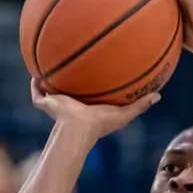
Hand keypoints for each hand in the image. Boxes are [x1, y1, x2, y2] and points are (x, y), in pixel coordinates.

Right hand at [30, 78, 158, 140]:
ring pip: (49, 93)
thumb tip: (159, 95)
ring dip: (48, 82)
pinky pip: (36, 94)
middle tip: (70, 67)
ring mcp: (56, 105)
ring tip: (47, 66)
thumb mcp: (124, 113)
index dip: (90, 87)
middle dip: (67, 82)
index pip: (88, 96)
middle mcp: (71, 106)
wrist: (78, 127)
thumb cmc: (101, 123)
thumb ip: (140, 105)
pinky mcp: (45, 104)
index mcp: (87, 108)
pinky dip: (34, 85)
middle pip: (67, 92)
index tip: (94, 74)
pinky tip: (33, 73)